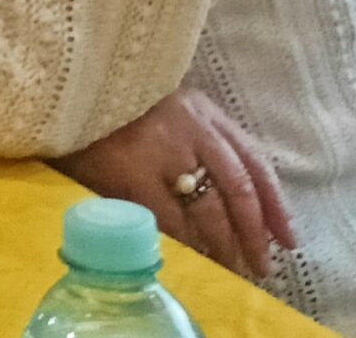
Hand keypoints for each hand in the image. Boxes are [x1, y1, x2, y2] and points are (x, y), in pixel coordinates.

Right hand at [56, 89, 296, 279]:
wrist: (68, 89)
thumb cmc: (118, 105)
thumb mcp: (172, 109)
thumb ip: (202, 139)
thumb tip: (236, 197)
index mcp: (205, 111)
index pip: (254, 160)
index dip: (275, 203)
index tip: (287, 238)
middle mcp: (192, 126)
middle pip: (239, 187)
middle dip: (254, 233)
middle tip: (262, 265)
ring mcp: (162, 148)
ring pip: (210, 207)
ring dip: (225, 243)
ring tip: (231, 267)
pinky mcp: (132, 170)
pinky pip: (170, 216)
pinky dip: (187, 240)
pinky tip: (195, 255)